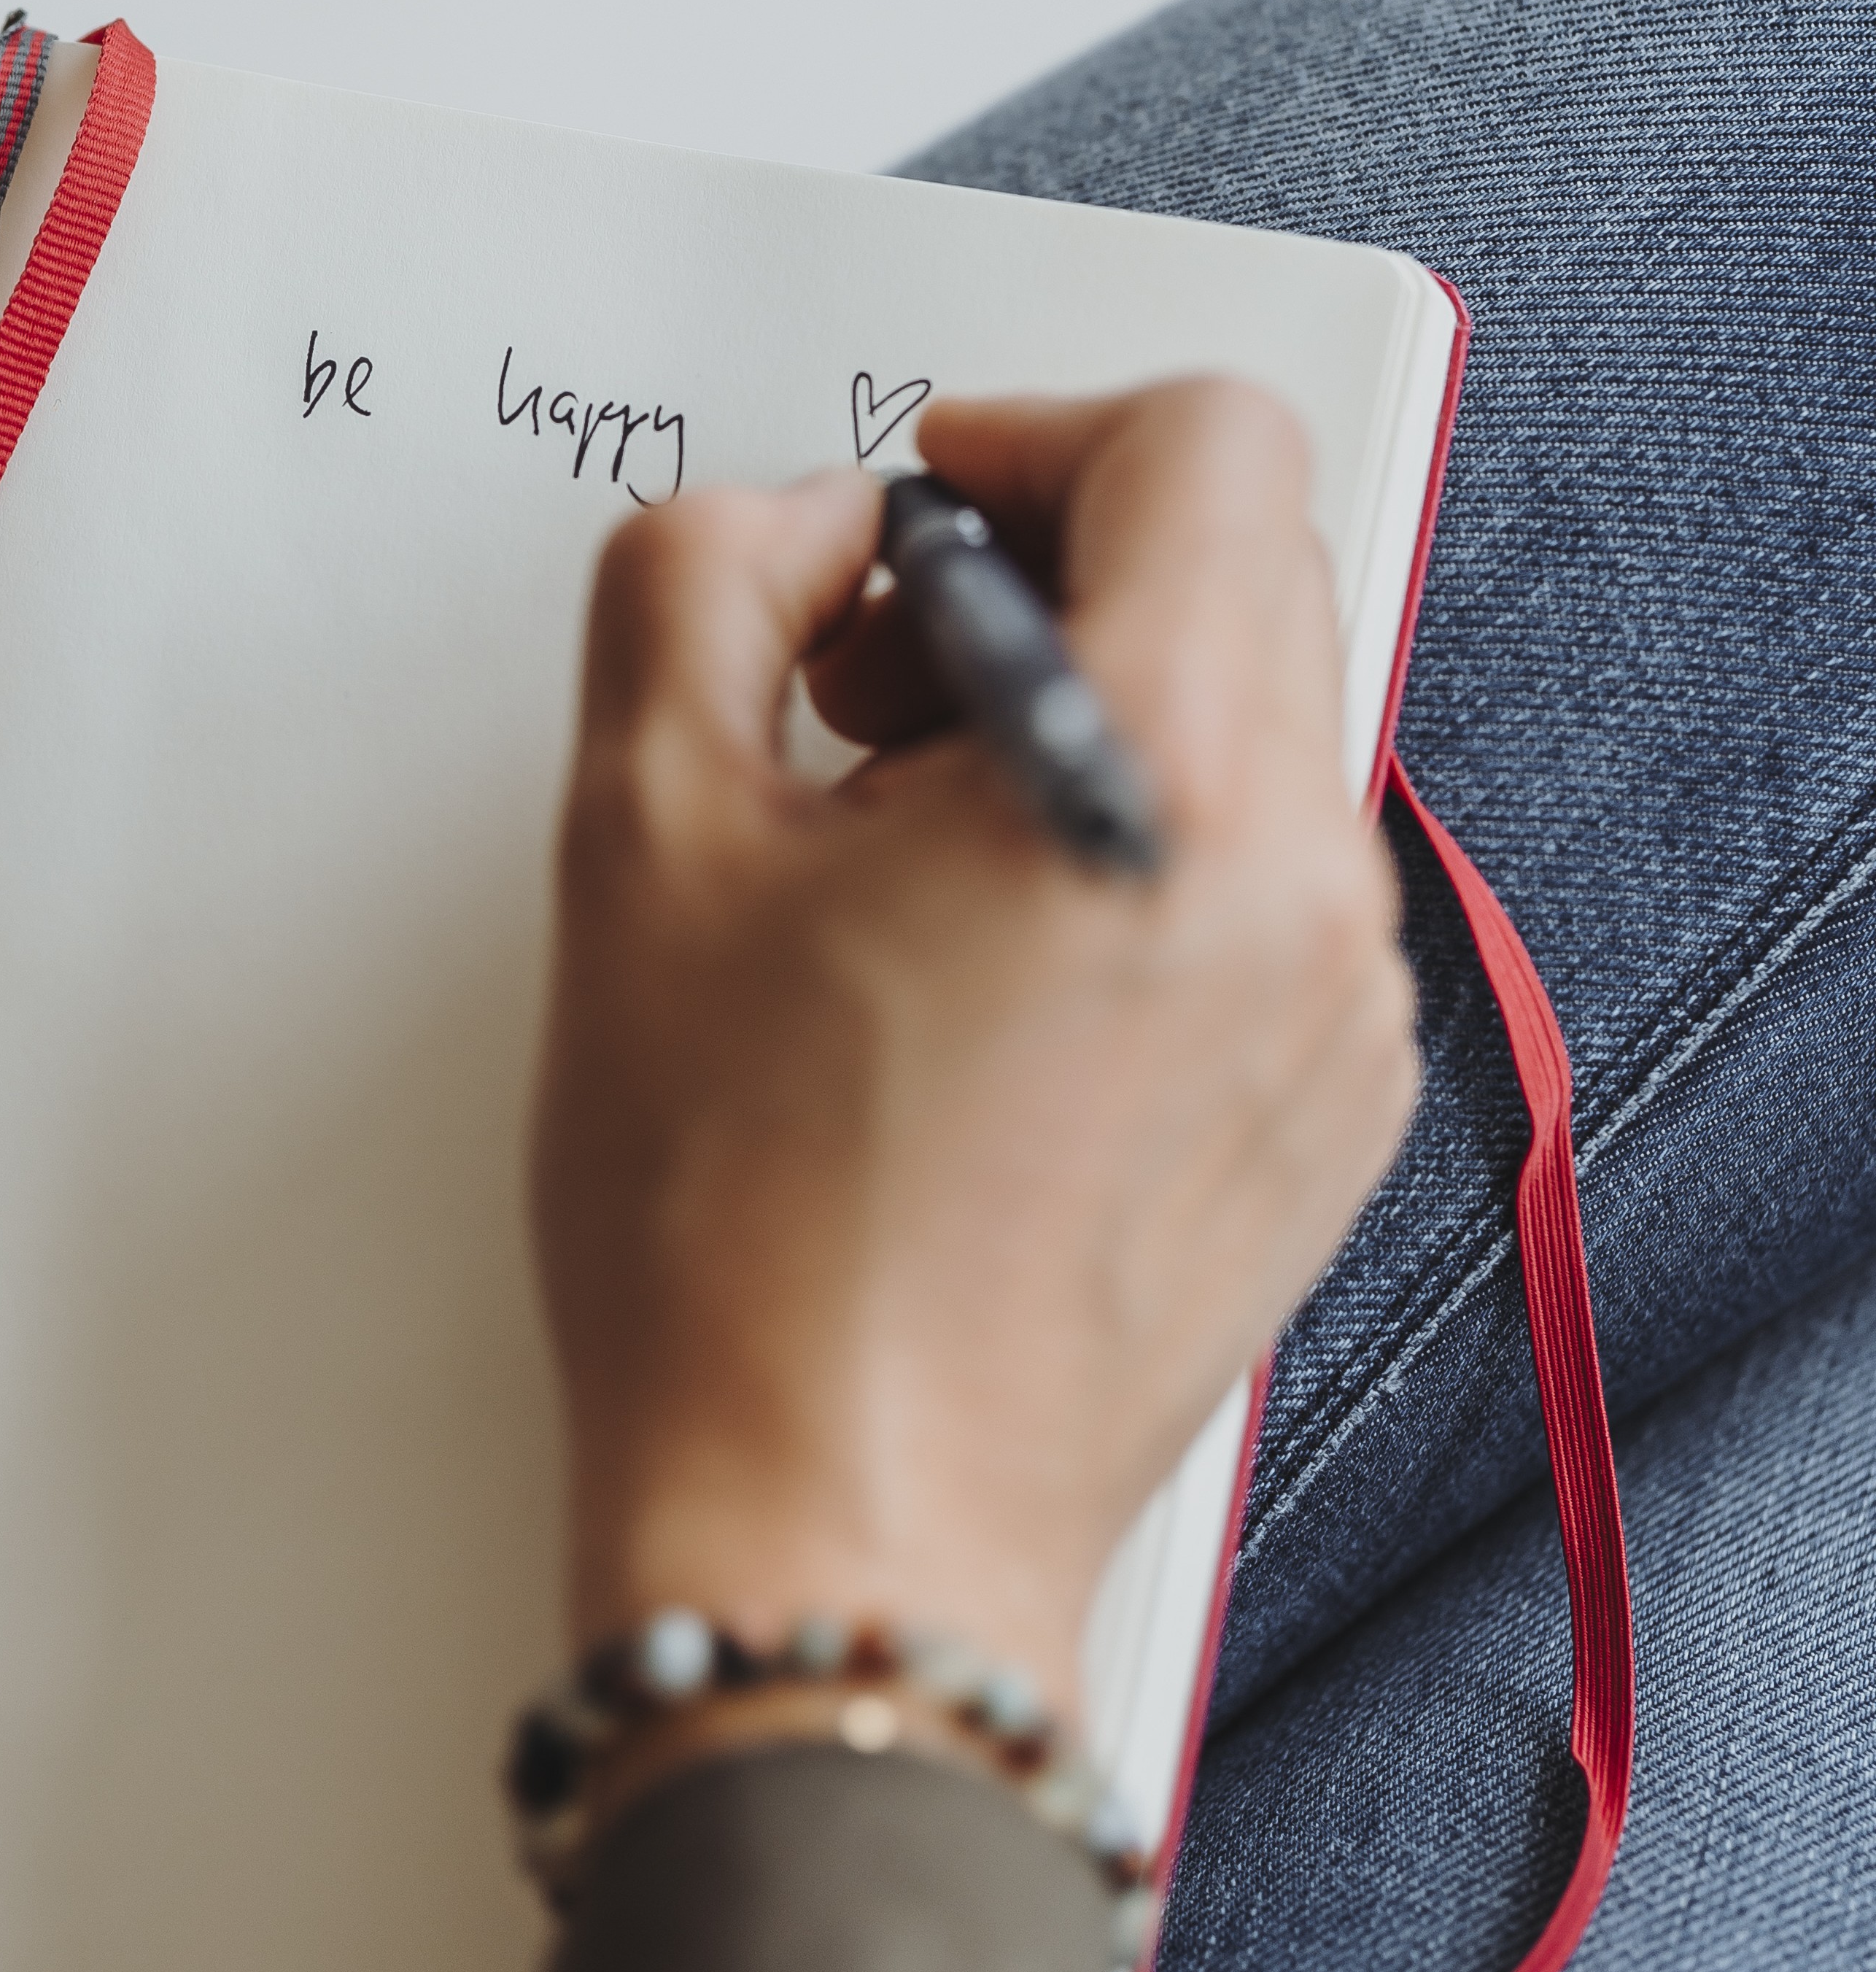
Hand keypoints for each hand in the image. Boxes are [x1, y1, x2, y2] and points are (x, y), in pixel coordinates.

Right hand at [528, 382, 1417, 1719]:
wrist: (832, 1533)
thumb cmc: (736, 1237)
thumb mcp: (635, 843)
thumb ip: (694, 584)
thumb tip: (795, 526)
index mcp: (1165, 783)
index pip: (1199, 448)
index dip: (1027, 438)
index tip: (909, 525)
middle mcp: (1302, 893)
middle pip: (1232, 583)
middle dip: (1032, 587)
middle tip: (853, 706)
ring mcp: (1336, 1024)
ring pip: (1240, 745)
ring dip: (1072, 736)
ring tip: (888, 879)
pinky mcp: (1316, 1123)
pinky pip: (1253, 898)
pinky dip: (1125, 871)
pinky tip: (963, 993)